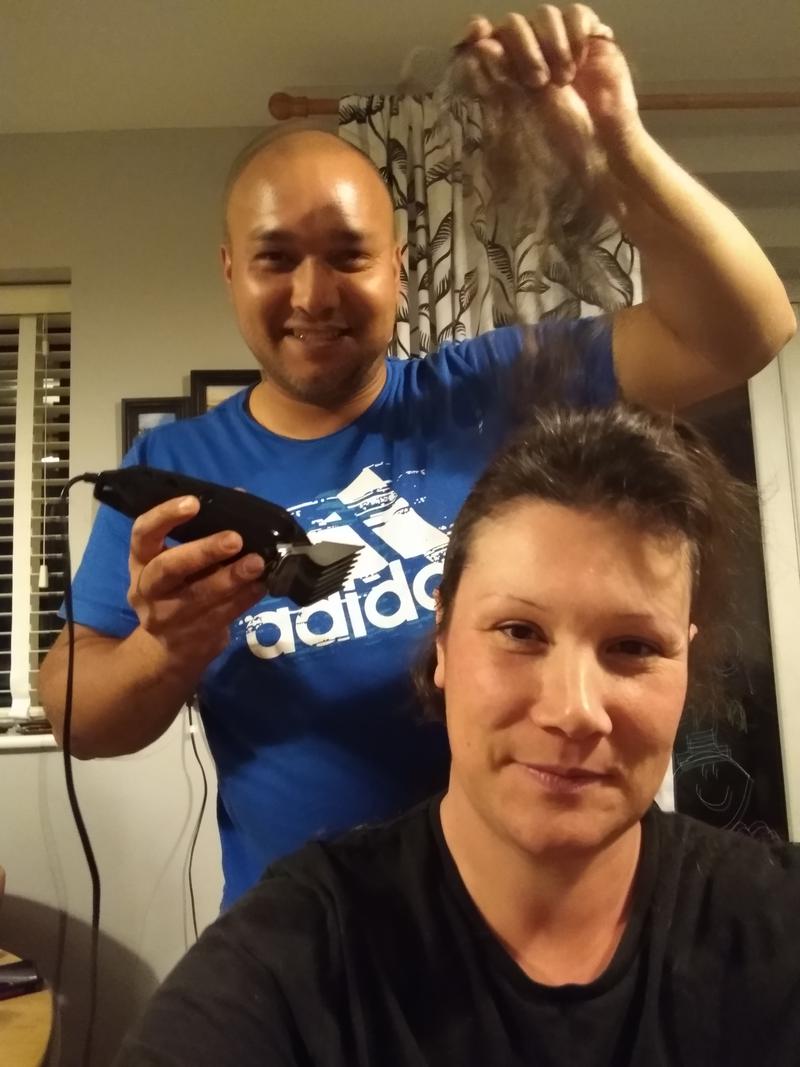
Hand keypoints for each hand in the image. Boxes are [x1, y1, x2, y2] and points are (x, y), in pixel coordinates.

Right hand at [127, 495, 266, 669]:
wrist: (168, 648)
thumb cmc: (177, 588)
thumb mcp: (177, 560)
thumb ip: (203, 532)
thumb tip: (240, 496)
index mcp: (141, 561)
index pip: (142, 533)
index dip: (164, 516)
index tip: (193, 502)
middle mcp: (148, 589)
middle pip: (168, 569)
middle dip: (203, 552)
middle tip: (235, 538)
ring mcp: (168, 617)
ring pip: (200, 596)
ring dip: (232, 578)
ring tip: (258, 563)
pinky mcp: (193, 636)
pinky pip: (223, 615)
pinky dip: (245, 598)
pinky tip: (263, 584)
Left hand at [455, 7, 640, 148]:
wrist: (597, 156)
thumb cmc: (554, 151)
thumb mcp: (512, 128)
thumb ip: (492, 90)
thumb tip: (479, 47)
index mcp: (502, 78)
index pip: (480, 42)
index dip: (474, 32)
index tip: (478, 33)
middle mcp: (527, 57)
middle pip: (512, 23)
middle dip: (522, 47)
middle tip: (537, 83)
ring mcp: (557, 47)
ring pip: (544, 14)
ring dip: (550, 43)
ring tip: (563, 80)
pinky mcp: (588, 40)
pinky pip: (576, 14)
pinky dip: (575, 33)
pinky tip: (578, 63)